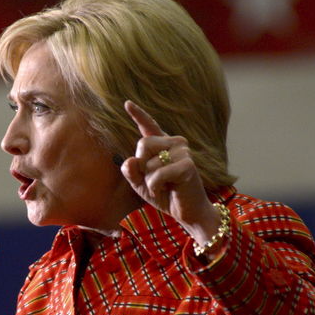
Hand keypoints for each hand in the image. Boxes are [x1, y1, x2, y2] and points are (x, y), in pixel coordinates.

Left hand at [119, 100, 220, 246]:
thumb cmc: (165, 194)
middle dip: (141, 166)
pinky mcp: (187, 164)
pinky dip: (156, 186)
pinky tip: (167, 190)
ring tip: (163, 186)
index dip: (139, 114)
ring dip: (149, 180)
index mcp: (163, 145)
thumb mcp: (141, 184)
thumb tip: (129, 160)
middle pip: (142, 144)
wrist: (186, 211)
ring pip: (149, 162)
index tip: (127, 103)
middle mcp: (175, 143)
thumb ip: (131, 171)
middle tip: (154, 180)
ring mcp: (183, 151)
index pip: (149, 126)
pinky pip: (158, 174)